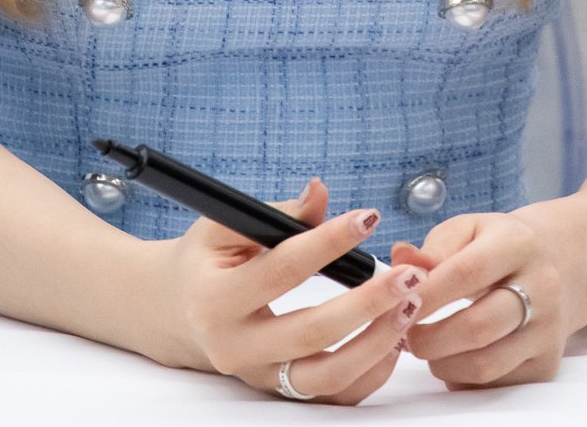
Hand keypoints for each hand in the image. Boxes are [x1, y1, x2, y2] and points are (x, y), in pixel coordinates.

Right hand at [152, 175, 427, 403]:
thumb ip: (277, 212)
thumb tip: (320, 193)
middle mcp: (236, 346)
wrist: (178, 313)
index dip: (328, 242)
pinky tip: (392, 342)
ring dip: (375, 343)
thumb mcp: (224, 226)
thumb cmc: (205, 261)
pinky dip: (368, 373)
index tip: (368, 218)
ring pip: (327, 375)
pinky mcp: (278, 390)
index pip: (282, 269)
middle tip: (406, 276)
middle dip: (367, 304)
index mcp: (216, 298)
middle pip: (312, 332)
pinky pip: (331, 394)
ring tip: (408, 308)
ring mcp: (259, 375)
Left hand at [389, 210, 571, 388]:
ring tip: (426, 347)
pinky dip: (464, 378)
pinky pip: (496, 384)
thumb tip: (401, 261)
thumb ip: (433, 248)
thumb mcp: (468, 230)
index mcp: (519, 244)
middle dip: (431, 338)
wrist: (556, 266)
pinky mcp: (547, 363)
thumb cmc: (498, 246)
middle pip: (478, 327)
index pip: (467, 272)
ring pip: (486, 364)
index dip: (428, 293)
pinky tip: (452, 358)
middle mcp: (542, 287)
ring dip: (443, 363)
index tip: (399, 303)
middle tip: (406, 334)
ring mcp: (548, 330)